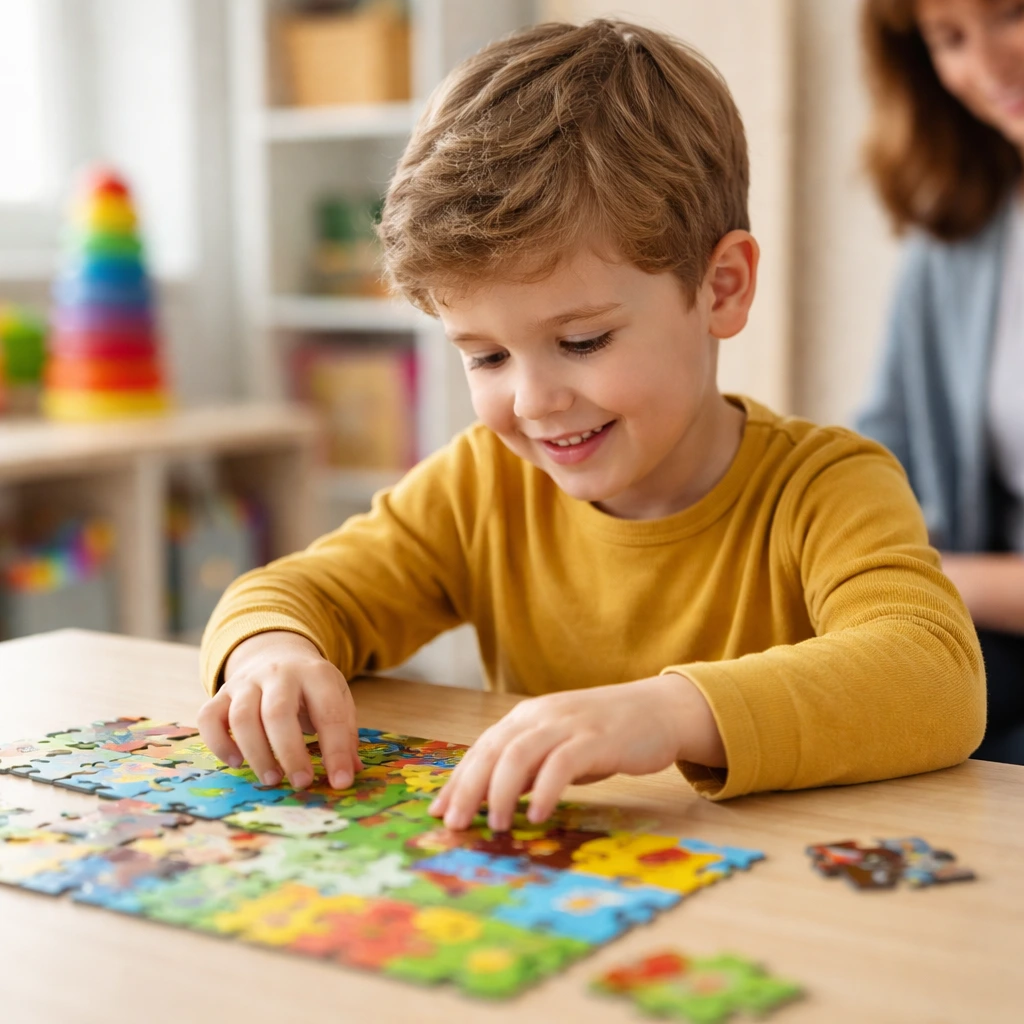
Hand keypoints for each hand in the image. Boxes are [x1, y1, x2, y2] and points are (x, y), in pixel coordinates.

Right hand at [197, 630, 362, 790]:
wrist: (277, 653)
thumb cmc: (311, 688)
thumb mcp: (337, 699)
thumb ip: (345, 733)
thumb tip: (350, 772)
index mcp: (315, 674)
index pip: (328, 712)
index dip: (336, 750)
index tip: (340, 781)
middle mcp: (279, 673)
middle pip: (277, 712)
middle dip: (290, 752)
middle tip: (301, 783)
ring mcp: (246, 682)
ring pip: (242, 716)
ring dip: (256, 753)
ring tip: (273, 778)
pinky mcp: (222, 693)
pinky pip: (209, 717)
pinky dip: (219, 743)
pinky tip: (236, 762)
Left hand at [429, 673, 724, 830]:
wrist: (659, 710)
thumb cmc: (605, 735)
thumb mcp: (558, 749)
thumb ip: (527, 769)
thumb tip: (489, 800)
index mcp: (526, 718)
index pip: (482, 748)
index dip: (458, 780)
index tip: (439, 811)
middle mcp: (541, 716)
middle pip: (493, 750)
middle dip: (468, 788)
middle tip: (455, 825)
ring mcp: (568, 724)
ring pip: (520, 754)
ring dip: (500, 792)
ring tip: (494, 825)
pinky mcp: (596, 739)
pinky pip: (562, 763)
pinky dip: (545, 790)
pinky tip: (538, 814)